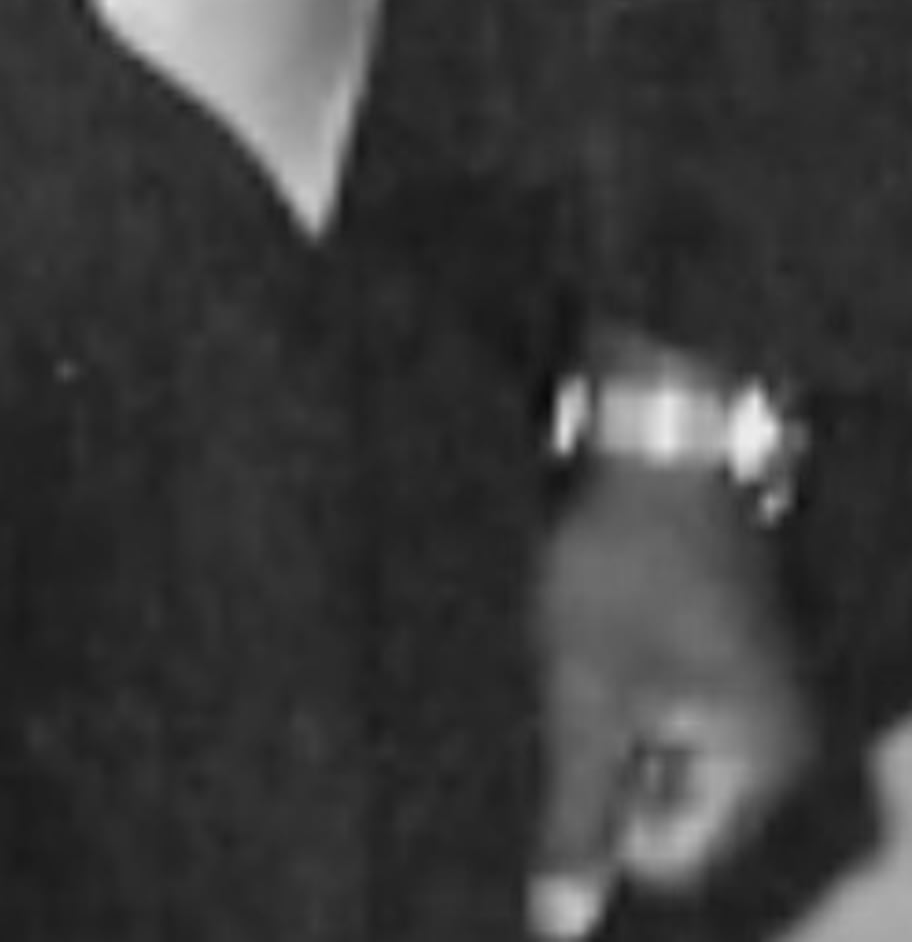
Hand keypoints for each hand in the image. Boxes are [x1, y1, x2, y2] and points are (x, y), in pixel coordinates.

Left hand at [527, 461, 814, 934]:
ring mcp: (757, 700)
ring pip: (662, 761)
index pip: (671, 859)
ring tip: (586, 659)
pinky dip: (625, 694)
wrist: (651, 445)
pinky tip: (599, 643)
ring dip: (611, 728)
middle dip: (608, 767)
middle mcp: (779, 745)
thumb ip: (577, 812)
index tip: (566, 739)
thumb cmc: (618, 567)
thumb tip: (560, 924)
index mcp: (762, 765)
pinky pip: (670, 716)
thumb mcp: (582, 693)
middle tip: (578, 689)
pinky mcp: (728, 661)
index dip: (602, 817)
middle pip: (670, 814)